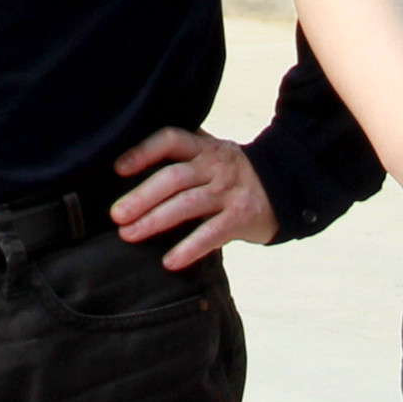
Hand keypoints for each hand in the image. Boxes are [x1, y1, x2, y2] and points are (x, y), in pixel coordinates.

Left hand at [108, 127, 281, 269]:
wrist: (286, 186)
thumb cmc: (232, 174)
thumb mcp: (211, 154)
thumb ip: (181, 156)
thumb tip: (127, 169)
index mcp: (203, 148)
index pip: (171, 140)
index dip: (144, 152)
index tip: (118, 169)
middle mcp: (215, 166)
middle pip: (174, 178)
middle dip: (142, 196)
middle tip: (117, 215)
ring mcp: (229, 192)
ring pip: (187, 205)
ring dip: (155, 220)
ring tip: (130, 234)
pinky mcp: (241, 218)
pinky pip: (211, 234)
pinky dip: (189, 248)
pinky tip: (169, 261)